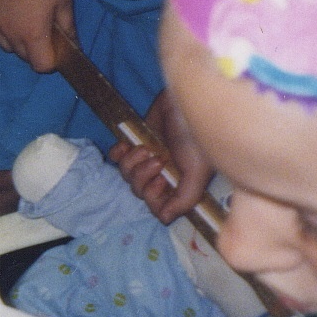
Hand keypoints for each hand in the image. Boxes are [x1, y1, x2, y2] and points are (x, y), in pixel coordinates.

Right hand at [0, 0, 74, 72]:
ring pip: (4, 44)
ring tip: (22, 17)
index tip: (56, 44)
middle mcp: (10, 35)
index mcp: (33, 35)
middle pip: (23, 56)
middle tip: (42, 25)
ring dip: (15, 38)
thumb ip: (68, 27)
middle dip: (34, 48)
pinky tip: (4, 10)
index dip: (51, 59)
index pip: (41, 66)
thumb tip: (73, 44)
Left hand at [110, 91, 214, 223]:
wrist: (188, 97)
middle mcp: (164, 174)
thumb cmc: (198, 134)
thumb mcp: (199, 170)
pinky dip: (118, 153)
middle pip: (139, 192)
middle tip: (157, 158)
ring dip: (132, 163)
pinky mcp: (137, 141)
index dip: (153, 198)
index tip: (160, 180)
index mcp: (180, 184)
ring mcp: (149, 158)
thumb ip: (185, 198)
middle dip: (143, 177)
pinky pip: (117, 157)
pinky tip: (126, 145)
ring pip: (127, 175)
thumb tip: (165, 218)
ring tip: (146, 147)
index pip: (158, 208)